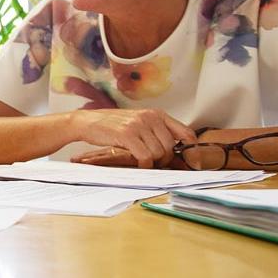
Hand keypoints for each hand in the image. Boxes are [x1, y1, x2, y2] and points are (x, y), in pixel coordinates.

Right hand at [67, 109, 196, 168]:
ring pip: (158, 153)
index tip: (190, 160)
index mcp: (156, 113)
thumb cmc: (112, 125)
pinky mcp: (127, 134)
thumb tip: (176, 150)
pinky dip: (143, 164)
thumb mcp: (138, 123)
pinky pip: (145, 157)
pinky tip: (137, 162)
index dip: (190, 148)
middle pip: (170, 147)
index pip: (185, 132)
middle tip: (153, 162)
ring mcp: (138, 125)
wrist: (87, 121)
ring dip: (152, 162)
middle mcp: (150, 117)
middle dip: (164, 159)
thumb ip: (156, 131)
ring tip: (142, 160)